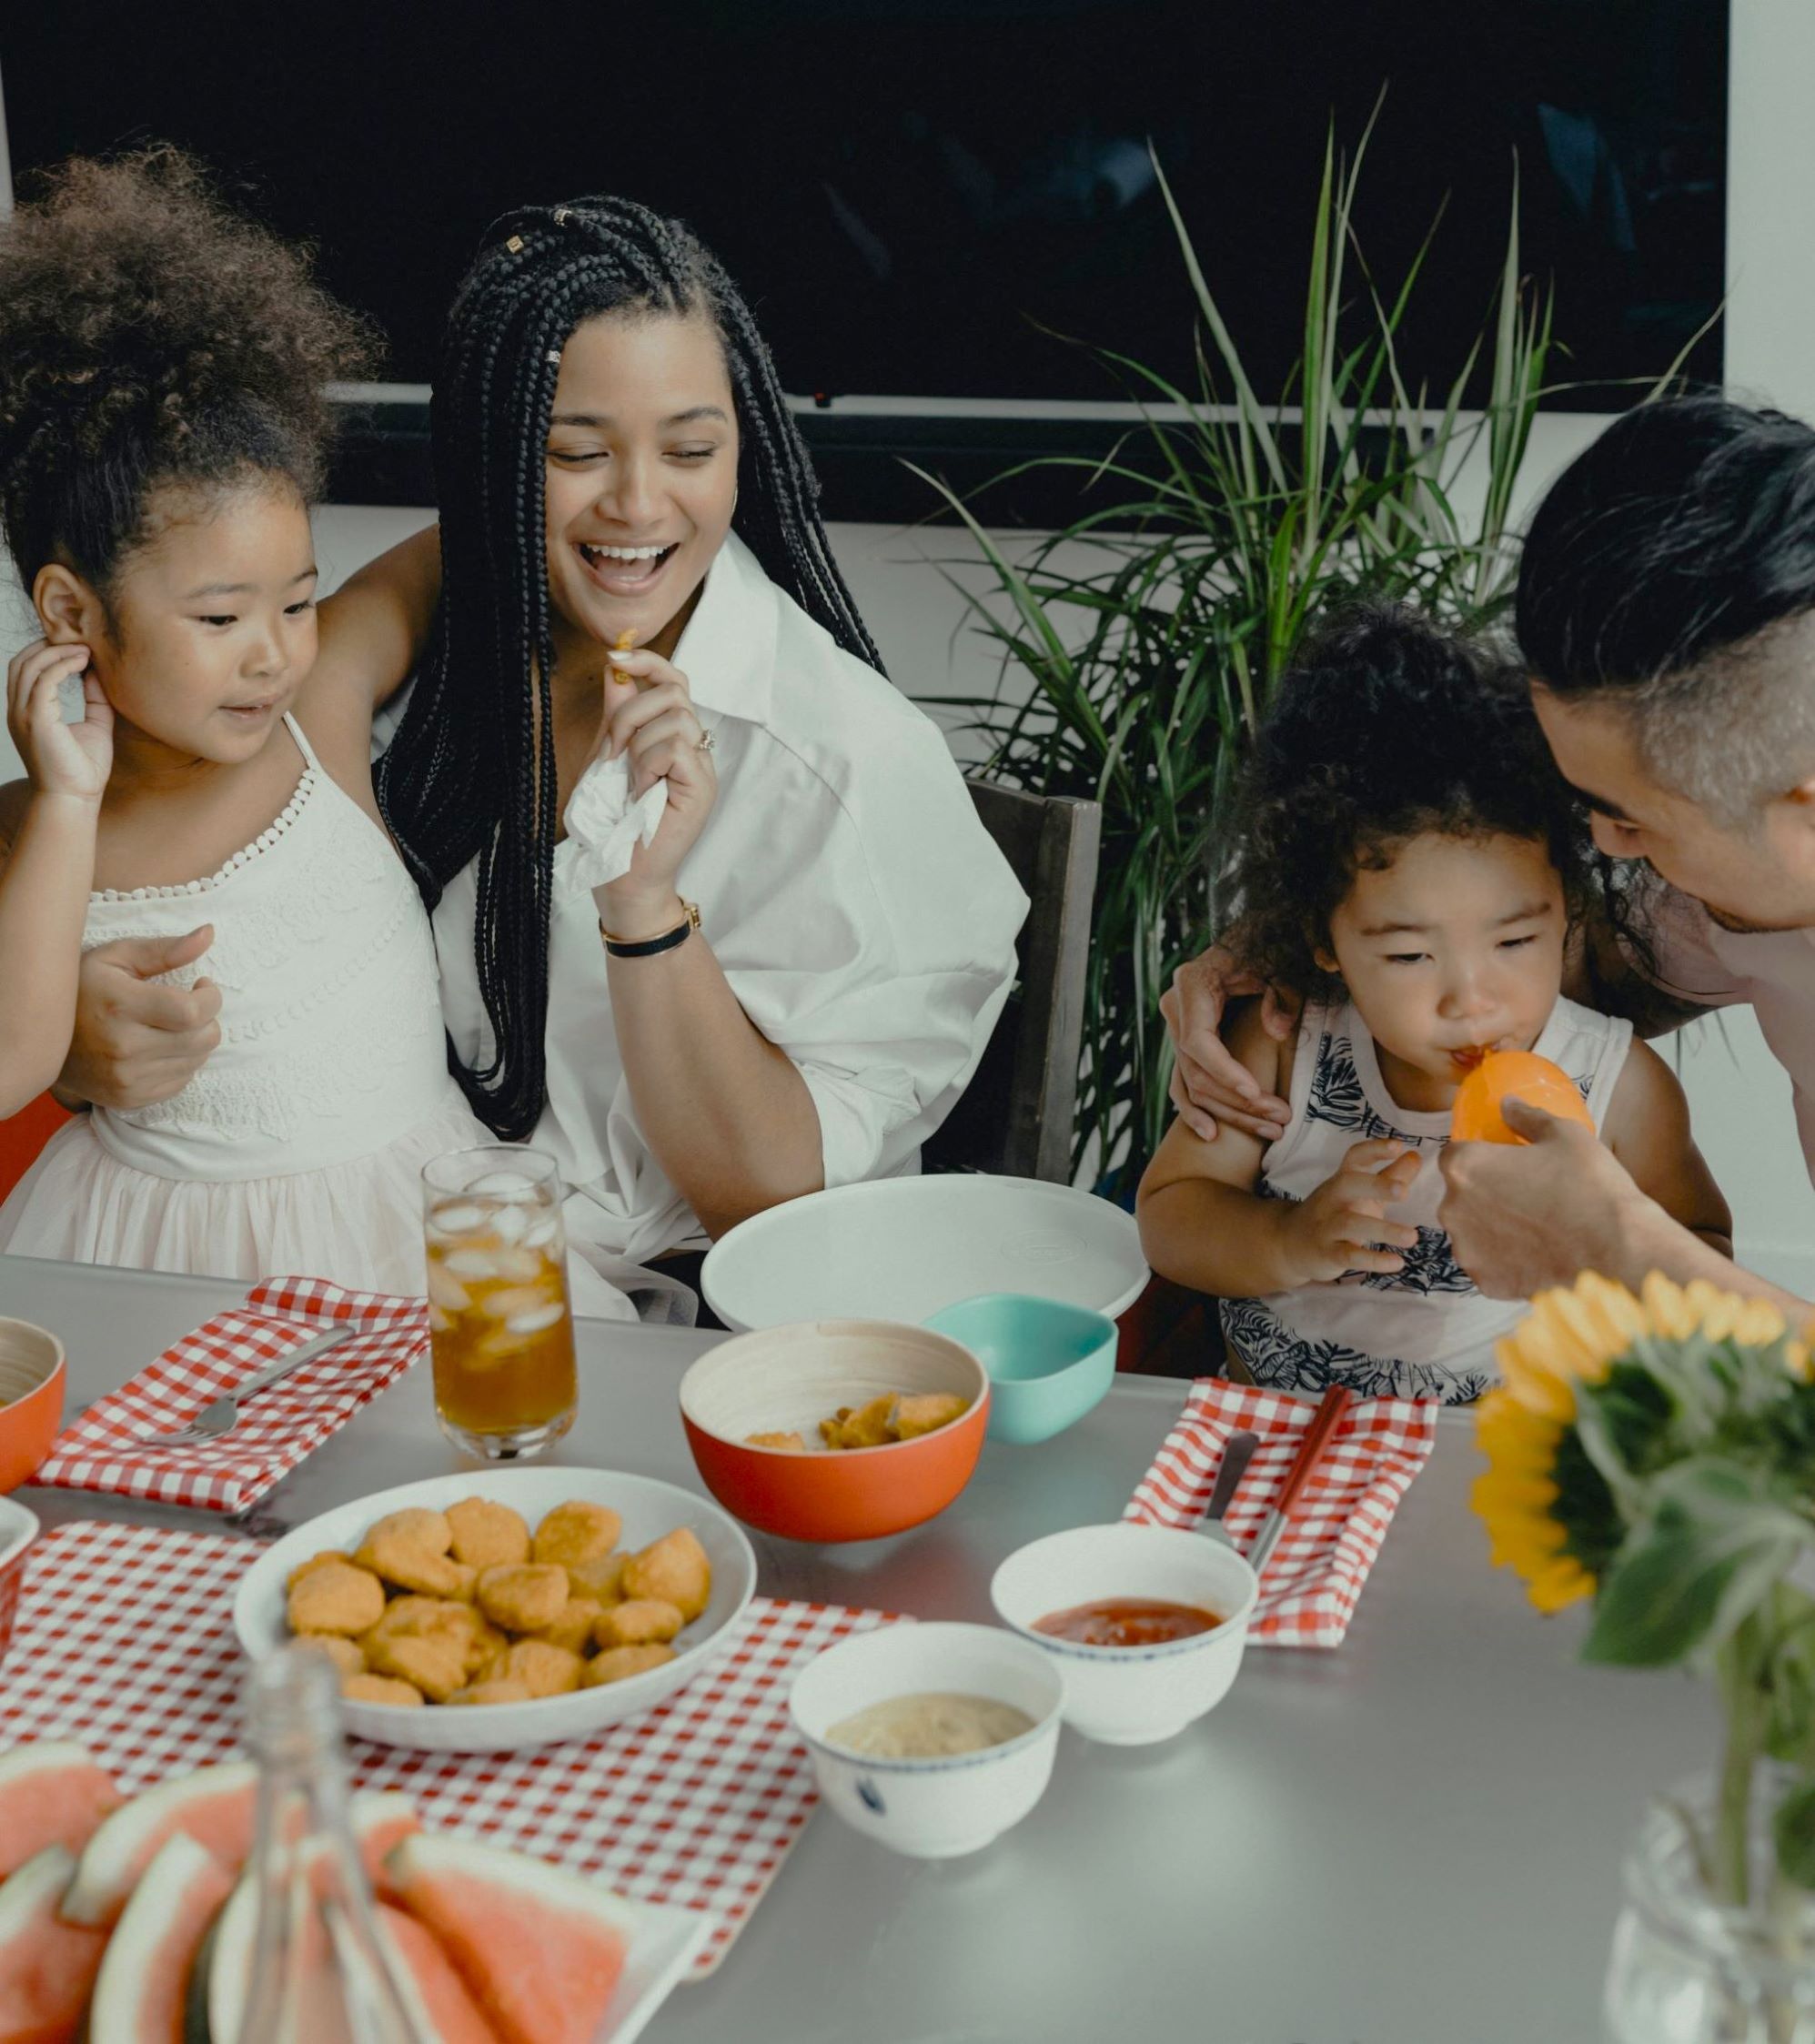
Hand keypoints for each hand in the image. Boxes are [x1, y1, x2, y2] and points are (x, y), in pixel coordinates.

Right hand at [7, 642, 111, 803]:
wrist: (75, 799)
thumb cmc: (84, 769)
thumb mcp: (96, 725)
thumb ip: (95, 698)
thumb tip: (99, 672)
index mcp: (27, 712)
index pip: (26, 670)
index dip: (46, 652)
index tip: (77, 646)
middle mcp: (19, 710)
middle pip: (22, 662)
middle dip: (48, 645)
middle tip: (79, 640)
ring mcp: (23, 714)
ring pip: (30, 666)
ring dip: (57, 651)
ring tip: (85, 649)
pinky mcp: (36, 719)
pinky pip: (44, 680)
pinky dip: (62, 665)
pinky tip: (83, 662)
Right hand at [59, 928, 221, 1110]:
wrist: (44, 1040)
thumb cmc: (84, 989)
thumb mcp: (116, 957)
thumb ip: (165, 949)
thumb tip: (209, 933)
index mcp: (120, 1006)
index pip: (191, 1011)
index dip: (210, 997)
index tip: (202, 985)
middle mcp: (123, 1047)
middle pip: (202, 1039)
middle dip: (208, 1018)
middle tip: (190, 1005)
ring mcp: (125, 1078)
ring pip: (197, 1061)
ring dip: (196, 1041)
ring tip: (172, 1025)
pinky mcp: (129, 1098)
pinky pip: (181, 1082)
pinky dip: (181, 1063)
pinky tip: (161, 1047)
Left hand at [593, 644, 717, 933]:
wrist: (621, 875)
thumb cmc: (612, 825)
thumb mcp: (606, 756)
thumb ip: (616, 714)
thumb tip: (616, 669)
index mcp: (675, 737)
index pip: (675, 681)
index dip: (649, 662)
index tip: (615, 656)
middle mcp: (696, 749)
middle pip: (675, 691)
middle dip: (631, 712)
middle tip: (612, 752)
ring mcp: (703, 768)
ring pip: (675, 717)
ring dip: (638, 744)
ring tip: (629, 779)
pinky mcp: (702, 788)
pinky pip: (675, 748)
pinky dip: (648, 765)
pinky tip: (641, 790)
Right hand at [1161, 945, 1298, 1142]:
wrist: (1250, 942)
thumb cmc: (1266, 950)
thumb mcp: (1280, 965)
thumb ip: (1282, 994)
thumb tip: (1278, 1032)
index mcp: (1191, 985)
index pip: (1197, 1041)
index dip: (1224, 1071)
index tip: (1254, 1092)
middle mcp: (1175, 1009)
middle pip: (1197, 1070)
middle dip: (1238, 1100)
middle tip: (1280, 1117)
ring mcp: (1176, 1028)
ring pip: (1192, 1084)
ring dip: (1229, 1112)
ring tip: (1270, 1131)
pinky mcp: (1184, 1045)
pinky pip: (1182, 1084)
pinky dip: (1195, 1110)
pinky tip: (1211, 1134)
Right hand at [1281, 1139, 1421, 1284]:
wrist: (1290, 1243)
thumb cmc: (1335, 1214)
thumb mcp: (1361, 1194)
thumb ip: (1389, 1176)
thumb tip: (1416, 1156)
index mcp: (1343, 1180)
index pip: (1355, 1156)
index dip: (1375, 1149)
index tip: (1398, 1146)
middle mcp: (1332, 1198)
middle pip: (1348, 1184)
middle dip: (1376, 1185)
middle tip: (1404, 1191)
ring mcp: (1326, 1226)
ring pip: (1351, 1224)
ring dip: (1383, 1229)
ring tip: (1412, 1237)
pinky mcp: (1327, 1253)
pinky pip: (1349, 1255)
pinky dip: (1374, 1260)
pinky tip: (1397, 1262)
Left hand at [1438, 1098, 1648, 1298]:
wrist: (1618, 1253)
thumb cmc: (1591, 1187)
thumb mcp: (1565, 1135)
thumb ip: (1526, 1116)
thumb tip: (1506, 1104)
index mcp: (1465, 1167)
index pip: (1455, 1155)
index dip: (1481, 1158)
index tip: (1507, 1166)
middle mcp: (1452, 1209)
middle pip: (1460, 1196)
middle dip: (1485, 1195)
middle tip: (1528, 1198)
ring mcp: (1466, 1250)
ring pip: (1472, 1233)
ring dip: (1493, 1229)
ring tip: (1536, 1229)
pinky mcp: (1485, 1283)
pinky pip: (1489, 1265)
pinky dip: (1506, 1262)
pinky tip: (1538, 1256)